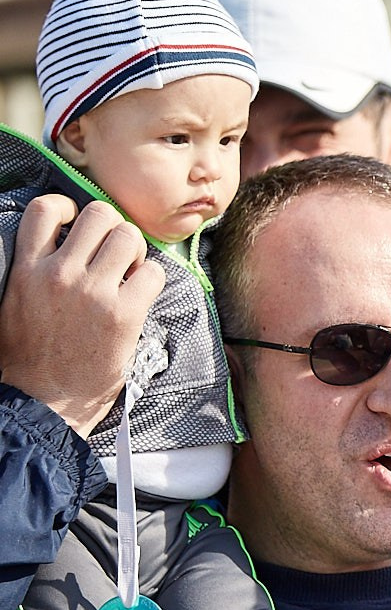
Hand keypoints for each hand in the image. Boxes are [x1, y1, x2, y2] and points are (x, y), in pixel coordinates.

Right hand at [0, 195, 160, 435]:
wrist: (44, 401)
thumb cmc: (30, 357)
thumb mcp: (17, 301)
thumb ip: (36, 269)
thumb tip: (65, 246)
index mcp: (27, 269)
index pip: (46, 209)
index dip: (69, 208)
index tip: (77, 223)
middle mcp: (59, 273)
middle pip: (99, 214)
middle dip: (112, 228)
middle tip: (114, 254)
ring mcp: (93, 292)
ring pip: (129, 236)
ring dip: (135, 251)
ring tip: (129, 273)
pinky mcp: (123, 314)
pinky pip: (154, 273)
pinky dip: (153, 280)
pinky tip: (140, 296)